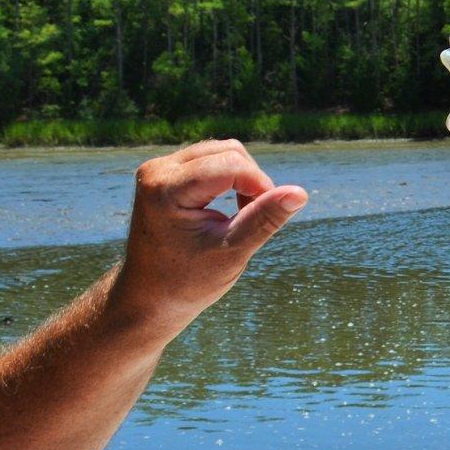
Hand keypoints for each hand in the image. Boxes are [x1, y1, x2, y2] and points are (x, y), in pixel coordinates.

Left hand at [107, 140, 307, 335]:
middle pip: (229, 152)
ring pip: (222, 152)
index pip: (231, 165)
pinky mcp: (165, 174)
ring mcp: (158, 170)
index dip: (260, 186)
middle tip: (252, 219)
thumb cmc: (187, 281)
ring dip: (243, 178)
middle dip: (252, 181)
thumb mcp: (232, 251)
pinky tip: (227, 209)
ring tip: (240, 215)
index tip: (264, 219)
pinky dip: (230, 179)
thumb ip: (265, 218)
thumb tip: (300, 193)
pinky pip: (211, 160)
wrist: (148, 298)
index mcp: (166, 190)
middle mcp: (157, 171)